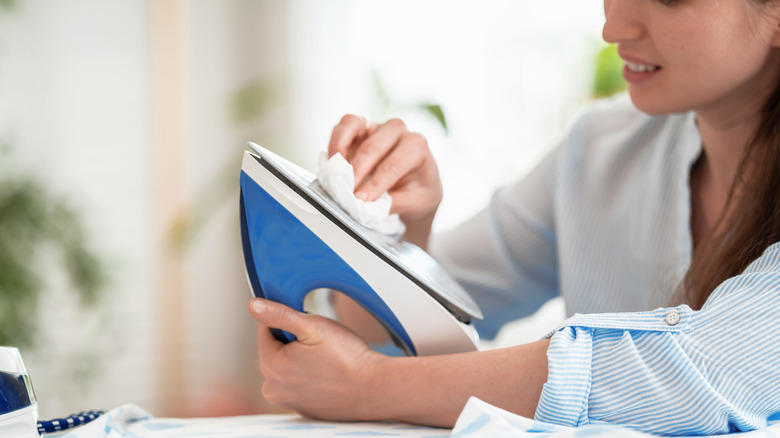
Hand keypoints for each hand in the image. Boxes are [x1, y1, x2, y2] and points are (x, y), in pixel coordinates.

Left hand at [248, 298, 384, 420]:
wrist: (373, 389)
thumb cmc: (347, 358)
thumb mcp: (312, 326)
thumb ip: (280, 315)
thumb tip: (254, 305)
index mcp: (271, 366)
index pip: (265, 330)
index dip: (286, 321)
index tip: (307, 324)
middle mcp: (274, 388)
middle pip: (275, 350)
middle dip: (293, 341)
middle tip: (319, 343)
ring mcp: (288, 401)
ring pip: (286, 367)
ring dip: (299, 359)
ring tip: (324, 359)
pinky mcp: (302, 408)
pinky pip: (297, 383)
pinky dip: (307, 376)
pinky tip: (326, 373)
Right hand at [328, 115, 442, 244]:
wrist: (415, 182)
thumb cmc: (418, 190)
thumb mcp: (416, 202)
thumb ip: (393, 203)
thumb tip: (368, 207)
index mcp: (417, 146)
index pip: (393, 165)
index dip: (375, 183)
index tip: (362, 199)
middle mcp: (398, 131)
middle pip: (371, 148)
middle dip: (356, 172)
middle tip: (346, 194)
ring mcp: (378, 126)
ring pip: (354, 126)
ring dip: (340, 152)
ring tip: (337, 176)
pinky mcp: (361, 127)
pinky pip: (345, 124)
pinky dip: (336, 142)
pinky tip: (334, 163)